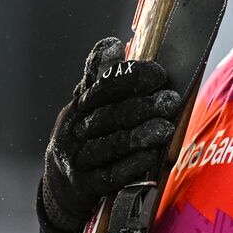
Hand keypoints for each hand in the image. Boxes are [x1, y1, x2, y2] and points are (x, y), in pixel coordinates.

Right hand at [40, 38, 180, 232]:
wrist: (61, 187)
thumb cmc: (87, 137)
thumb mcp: (88, 108)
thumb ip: (102, 79)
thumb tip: (112, 45)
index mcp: (79, 106)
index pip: (102, 86)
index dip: (130, 78)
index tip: (158, 73)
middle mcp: (74, 130)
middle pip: (110, 115)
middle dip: (143, 106)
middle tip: (171, 100)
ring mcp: (77, 158)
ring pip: (110, 145)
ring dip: (140, 136)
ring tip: (165, 128)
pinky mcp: (84, 185)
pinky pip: (109, 175)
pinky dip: (131, 166)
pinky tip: (150, 157)